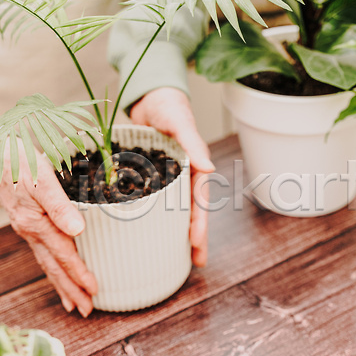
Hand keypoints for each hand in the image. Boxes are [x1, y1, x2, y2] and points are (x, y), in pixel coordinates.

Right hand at [0, 139, 96, 316]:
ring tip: (73, 302)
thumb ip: (60, 205)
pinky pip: (42, 252)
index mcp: (37, 224)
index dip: (79, 274)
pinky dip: (52, 267)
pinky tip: (57, 272)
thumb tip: (78, 230)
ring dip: (62, 283)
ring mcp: (28, 229)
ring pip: (47, 263)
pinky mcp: (27, 223)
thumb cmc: (22, 163)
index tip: (94, 291)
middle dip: (71, 289)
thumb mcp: (43, 180)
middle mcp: (31, 231)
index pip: (64, 255)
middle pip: (54, 267)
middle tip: (87, 310)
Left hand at [130, 87, 214, 266]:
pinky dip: (153, 216)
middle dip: (194, 237)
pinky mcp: (150, 175)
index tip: (196, 245)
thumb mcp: (181, 120)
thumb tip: (209, 169)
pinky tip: (146, 230)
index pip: (199, 201)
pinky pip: (153, 199)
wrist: (150, 94)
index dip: (199, 224)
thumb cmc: (169, 104)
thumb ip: (194, 142)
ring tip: (174, 256)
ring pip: (173, 210)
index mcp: (193, 168)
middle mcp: (182, 176)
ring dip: (175, 231)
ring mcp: (167, 177)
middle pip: (190, 212)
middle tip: (195, 261)